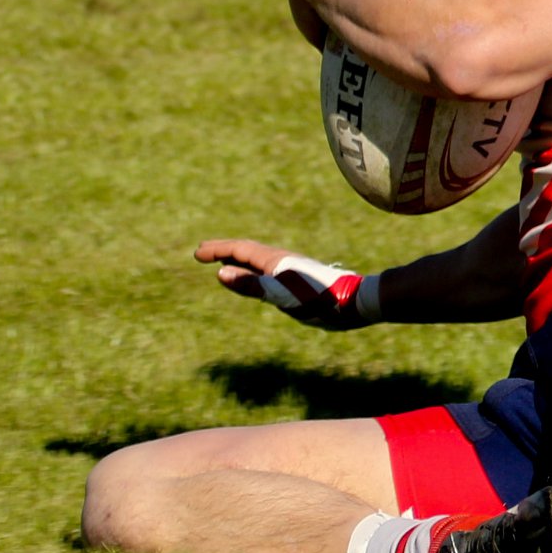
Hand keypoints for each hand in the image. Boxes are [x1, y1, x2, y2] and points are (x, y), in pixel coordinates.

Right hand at [194, 238, 380, 329]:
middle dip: (224, 251)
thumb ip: (252, 286)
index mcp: (274, 261)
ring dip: (237, 260)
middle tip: (203, 252)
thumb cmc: (318, 300)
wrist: (354, 302)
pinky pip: (267, 271)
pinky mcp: (298, 281)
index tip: (197, 253)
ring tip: (223, 263)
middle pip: (247, 251)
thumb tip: (221, 273)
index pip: (239, 250)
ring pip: (257, 261)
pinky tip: (255, 281)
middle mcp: (281, 261)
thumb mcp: (282, 296)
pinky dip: (252, 272)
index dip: (217, 250)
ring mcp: (290, 270)